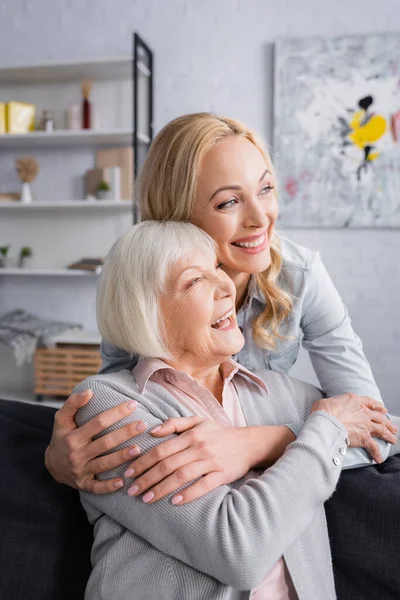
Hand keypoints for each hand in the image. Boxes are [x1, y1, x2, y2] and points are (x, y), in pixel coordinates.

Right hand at [45, 390, 146, 492]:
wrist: (52, 465)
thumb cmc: (62, 437)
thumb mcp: (61, 419)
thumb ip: (73, 403)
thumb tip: (89, 391)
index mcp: (73, 437)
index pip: (98, 423)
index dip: (116, 413)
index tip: (133, 405)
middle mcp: (77, 454)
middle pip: (105, 443)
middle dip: (125, 433)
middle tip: (143, 424)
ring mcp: (81, 471)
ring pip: (104, 464)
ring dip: (122, 457)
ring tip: (139, 448)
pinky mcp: (84, 484)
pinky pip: (97, 488)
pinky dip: (109, 486)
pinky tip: (122, 482)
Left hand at [124, 416, 254, 504]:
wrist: (248, 443)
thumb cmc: (219, 433)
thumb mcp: (198, 421)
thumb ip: (174, 423)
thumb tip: (152, 430)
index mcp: (191, 435)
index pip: (161, 449)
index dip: (143, 462)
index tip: (128, 473)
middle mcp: (199, 447)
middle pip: (167, 464)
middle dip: (146, 478)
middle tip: (131, 490)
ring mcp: (211, 462)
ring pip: (181, 476)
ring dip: (162, 488)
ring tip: (146, 499)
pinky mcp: (222, 475)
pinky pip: (203, 486)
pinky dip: (188, 494)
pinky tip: (175, 502)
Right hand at [312, 394, 397, 462]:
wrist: (326, 420)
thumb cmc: (323, 411)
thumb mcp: (327, 402)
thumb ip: (334, 405)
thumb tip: (330, 410)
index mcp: (355, 401)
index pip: (370, 402)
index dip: (378, 406)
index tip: (383, 409)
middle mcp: (363, 412)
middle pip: (379, 417)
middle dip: (387, 422)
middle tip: (392, 427)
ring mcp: (365, 425)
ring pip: (381, 430)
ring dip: (388, 435)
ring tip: (393, 439)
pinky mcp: (364, 438)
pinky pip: (373, 447)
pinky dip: (377, 453)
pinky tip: (379, 459)